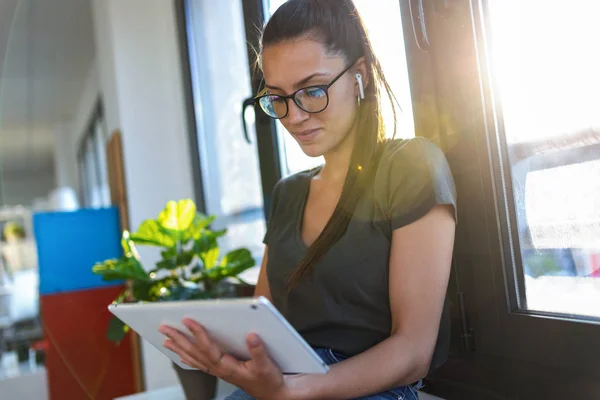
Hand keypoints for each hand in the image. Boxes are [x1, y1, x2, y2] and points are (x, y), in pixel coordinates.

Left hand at [159, 319, 291, 399]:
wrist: (274, 394)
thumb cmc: (270, 381)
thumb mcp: (267, 366)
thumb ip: (258, 351)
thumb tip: (251, 335)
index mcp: (228, 368)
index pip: (208, 348)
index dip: (197, 334)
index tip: (187, 320)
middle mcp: (220, 370)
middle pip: (195, 353)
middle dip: (179, 339)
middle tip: (164, 328)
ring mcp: (219, 371)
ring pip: (194, 359)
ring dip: (179, 348)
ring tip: (166, 339)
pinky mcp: (222, 371)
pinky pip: (200, 364)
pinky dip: (188, 358)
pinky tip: (181, 356)